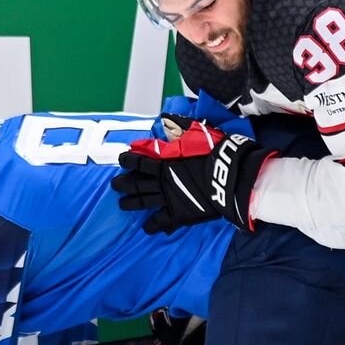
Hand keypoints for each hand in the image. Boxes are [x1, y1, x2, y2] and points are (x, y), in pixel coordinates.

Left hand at [112, 116, 272, 233]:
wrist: (228, 178)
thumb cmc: (215, 155)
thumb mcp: (198, 134)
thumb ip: (180, 126)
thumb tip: (166, 116)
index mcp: (165, 163)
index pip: (139, 162)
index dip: (128, 161)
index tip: (121, 160)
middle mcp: (162, 181)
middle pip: (135, 183)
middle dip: (123, 184)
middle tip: (115, 185)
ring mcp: (168, 199)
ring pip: (143, 202)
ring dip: (131, 203)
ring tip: (122, 204)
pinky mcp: (178, 214)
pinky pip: (160, 222)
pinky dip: (152, 225)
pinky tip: (147, 228)